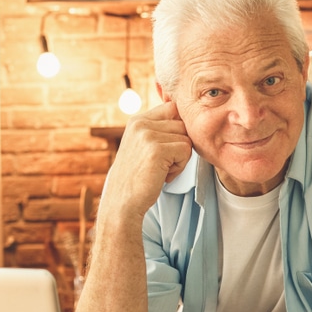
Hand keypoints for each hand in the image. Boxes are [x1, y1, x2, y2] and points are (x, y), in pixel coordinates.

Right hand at [103, 101, 192, 218]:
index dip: (178, 128)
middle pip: (183, 125)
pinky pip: (186, 151)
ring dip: (180, 158)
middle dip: (180, 146)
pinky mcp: (157, 149)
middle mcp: (141, 123)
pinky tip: (163, 175)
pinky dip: (180, 167)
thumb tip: (188, 117)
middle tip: (163, 164)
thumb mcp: (143, 146)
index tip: (168, 147)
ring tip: (161, 169)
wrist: (122, 202)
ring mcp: (148, 135)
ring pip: (187, 138)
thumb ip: (159, 130)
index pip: (173, 108)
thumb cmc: (138, 177)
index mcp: (137, 120)